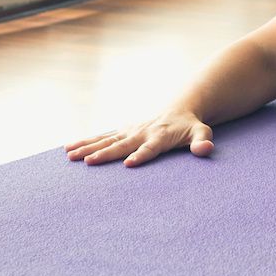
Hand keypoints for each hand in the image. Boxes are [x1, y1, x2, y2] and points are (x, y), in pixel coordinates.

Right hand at [64, 110, 213, 166]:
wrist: (178, 110)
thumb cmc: (190, 127)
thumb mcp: (201, 132)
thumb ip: (202, 141)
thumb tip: (206, 149)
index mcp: (161, 136)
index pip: (151, 148)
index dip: (141, 155)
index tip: (129, 164)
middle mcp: (141, 133)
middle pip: (122, 144)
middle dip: (105, 153)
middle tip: (88, 162)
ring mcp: (129, 131)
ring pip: (106, 140)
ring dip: (88, 147)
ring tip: (70, 156)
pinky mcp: (122, 131)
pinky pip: (101, 137)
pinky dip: (85, 142)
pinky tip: (68, 149)